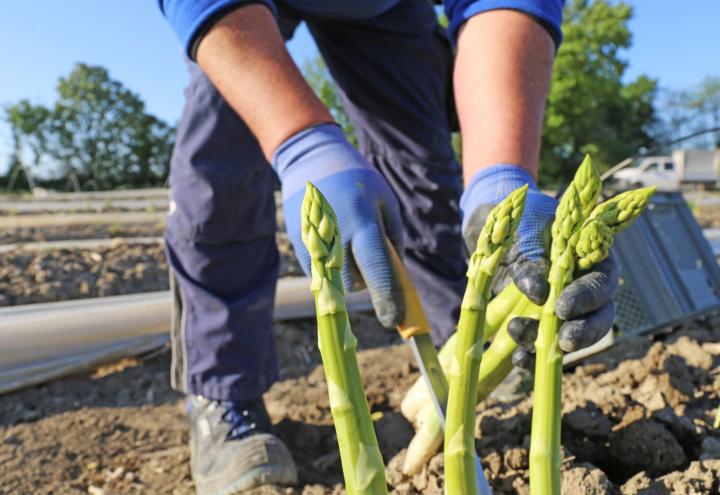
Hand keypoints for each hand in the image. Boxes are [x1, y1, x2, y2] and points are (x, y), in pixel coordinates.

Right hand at [273, 123, 403, 327]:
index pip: (376, 270)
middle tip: (370, 255)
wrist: (313, 163)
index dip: (387, 298)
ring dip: (351, 274)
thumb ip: (393, 240)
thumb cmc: (358, 182)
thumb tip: (394, 277)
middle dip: (368, 281)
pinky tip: (335, 240)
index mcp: (362, 223)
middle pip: (355, 283)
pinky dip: (334, 266)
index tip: (395, 320)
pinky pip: (323, 273)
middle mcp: (336, 237)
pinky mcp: (301, 247)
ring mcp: (314, 244)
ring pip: (338, 282)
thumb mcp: (385, 202)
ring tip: (351, 242)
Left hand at [460, 165, 618, 367]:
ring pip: (572, 336)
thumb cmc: (517, 220)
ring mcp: (565, 309)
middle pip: (599, 317)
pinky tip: (519, 360)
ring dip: (550, 343)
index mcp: (592, 258)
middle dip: (582, 332)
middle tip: (563, 341)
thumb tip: (539, 294)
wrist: (494, 223)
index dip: (587, 298)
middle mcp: (585, 287)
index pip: (601, 283)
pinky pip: (546, 347)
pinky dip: (534, 356)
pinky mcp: (542, 324)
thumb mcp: (523, 233)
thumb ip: (533, 259)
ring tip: (516, 332)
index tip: (561, 306)